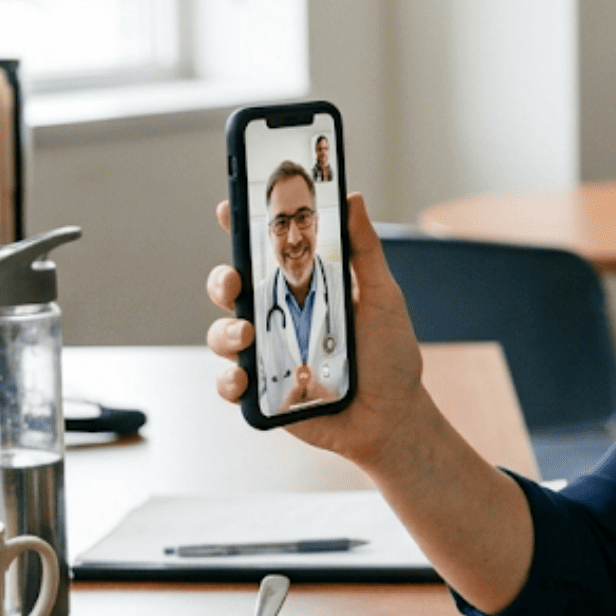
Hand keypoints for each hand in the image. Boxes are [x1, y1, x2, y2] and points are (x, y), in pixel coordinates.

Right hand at [206, 193, 430, 467]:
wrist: (393, 417)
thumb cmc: (390, 355)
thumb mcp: (383, 297)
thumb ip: (365, 250)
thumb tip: (353, 197)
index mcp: (304, 287)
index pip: (264, 252)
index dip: (241, 228)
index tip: (228, 210)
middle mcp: (280, 316)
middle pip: (232, 288)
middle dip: (222, 279)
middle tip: (234, 283)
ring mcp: (268, 353)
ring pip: (223, 334)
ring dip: (225, 332)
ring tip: (248, 336)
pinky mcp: (263, 392)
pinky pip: (229, 384)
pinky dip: (229, 381)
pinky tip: (244, 381)